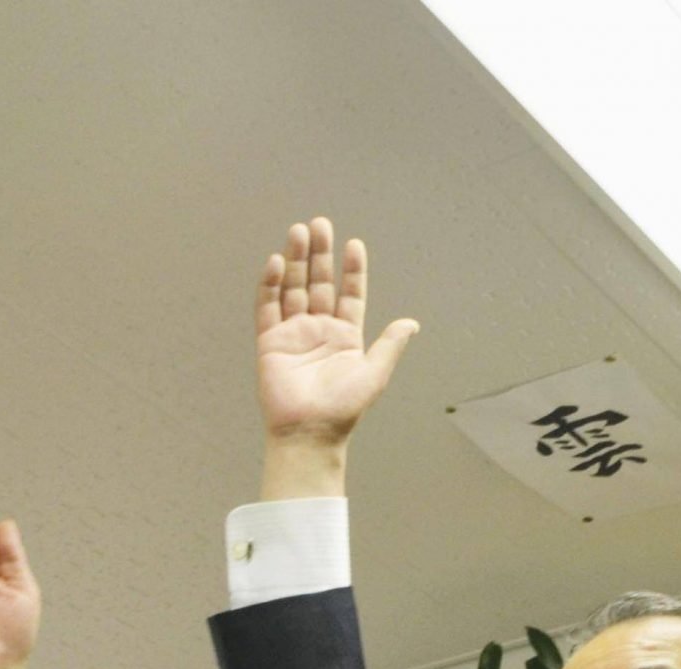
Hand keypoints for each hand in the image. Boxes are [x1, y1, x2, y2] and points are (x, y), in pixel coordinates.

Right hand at [255, 218, 417, 467]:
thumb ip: (390, 344)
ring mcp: (294, 333)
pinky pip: (268, 306)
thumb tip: (412, 323)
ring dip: (295, 260)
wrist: (309, 432)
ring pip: (293, 287)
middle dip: (320, 254)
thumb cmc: (343, 408)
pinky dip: (271, 284)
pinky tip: (276, 262)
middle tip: (320, 224)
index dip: (352, 270)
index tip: (354, 244)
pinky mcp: (270, 341)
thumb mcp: (374, 372)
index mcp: (346, 336)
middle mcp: (319, 329)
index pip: (350, 294)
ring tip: (298, 232)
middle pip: (319, 282)